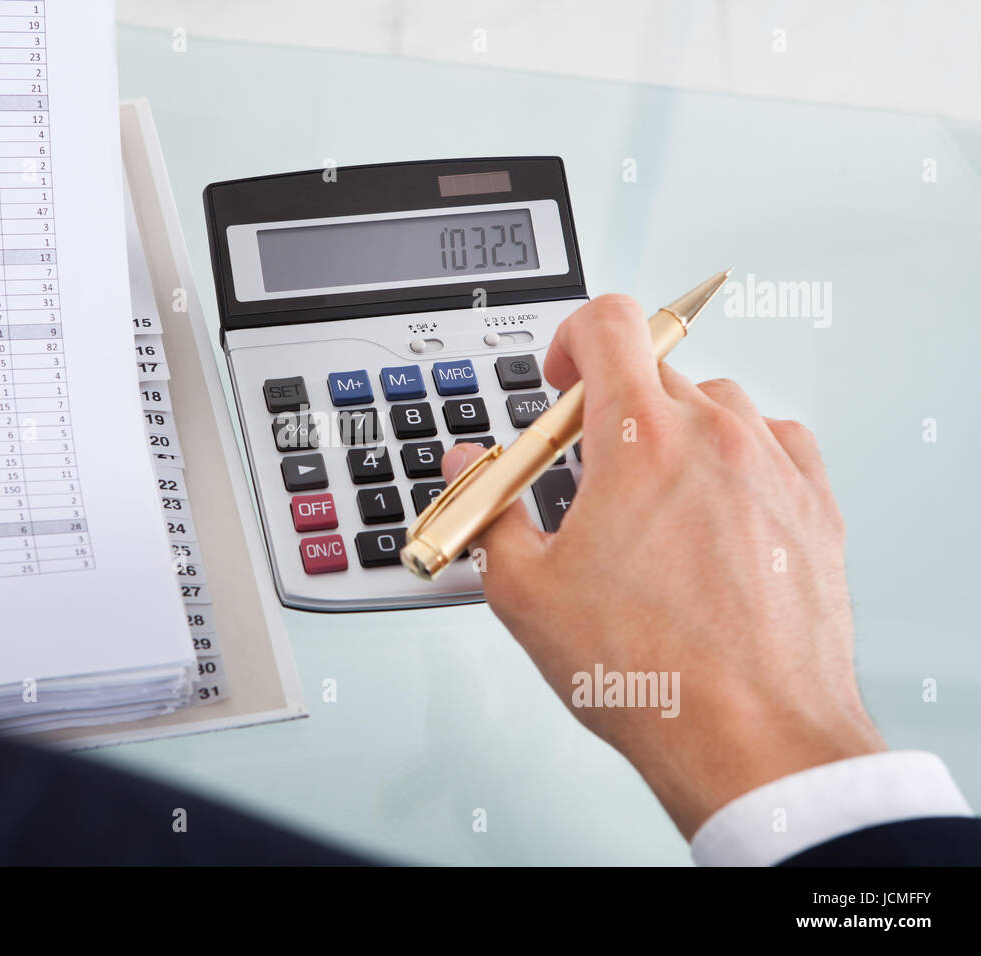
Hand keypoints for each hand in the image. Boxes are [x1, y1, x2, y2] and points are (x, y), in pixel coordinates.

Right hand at [443, 294, 885, 837]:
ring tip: (653, 500)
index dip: (573, 338)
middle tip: (590, 474)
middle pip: (656, 370)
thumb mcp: (526, 593)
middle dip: (612, 410)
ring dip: (677, 432)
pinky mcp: (814, 507)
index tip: (562, 377)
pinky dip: (740, 459)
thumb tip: (469, 470)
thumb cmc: (650, 672)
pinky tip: (716, 510)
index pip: (610, 323)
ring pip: (717, 406)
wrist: (752, 737)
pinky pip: (776, 446)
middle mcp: (714, 437)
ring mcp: (772, 468)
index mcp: (638, 440)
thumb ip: (488, 509)